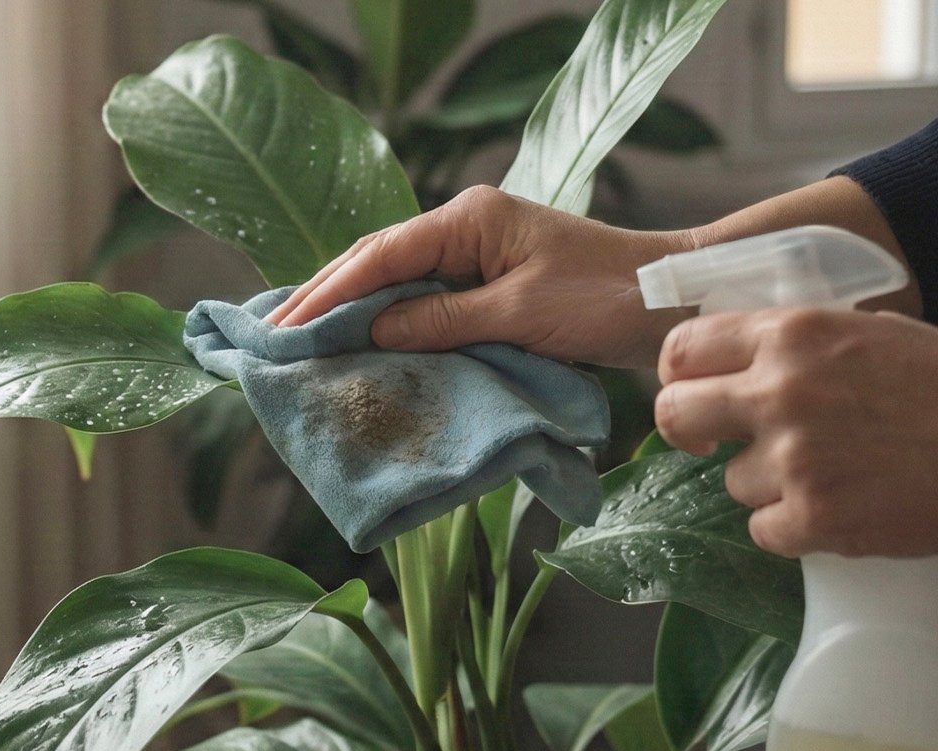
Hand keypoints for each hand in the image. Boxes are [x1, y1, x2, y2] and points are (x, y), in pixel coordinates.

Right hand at [265, 186, 693, 367]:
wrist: (672, 300)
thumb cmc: (605, 299)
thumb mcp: (518, 314)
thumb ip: (441, 321)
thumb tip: (370, 332)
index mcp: (468, 219)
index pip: (378, 256)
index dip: (327, 294)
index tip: (285, 327)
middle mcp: (464, 226)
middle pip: (374, 260)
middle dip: (321, 296)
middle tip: (271, 334)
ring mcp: (474, 251)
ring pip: (391, 278)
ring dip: (345, 308)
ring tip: (295, 337)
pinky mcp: (486, 280)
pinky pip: (419, 298)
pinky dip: (381, 319)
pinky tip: (353, 340)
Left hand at [656, 308, 937, 557]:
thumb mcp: (874, 334)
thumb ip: (802, 343)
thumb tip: (740, 357)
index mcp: (794, 334)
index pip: (683, 348)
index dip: (678, 375)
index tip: (692, 392)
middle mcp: (782, 390)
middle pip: (675, 414)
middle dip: (690, 433)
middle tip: (715, 443)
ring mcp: (795, 457)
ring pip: (731, 480)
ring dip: (768, 484)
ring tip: (830, 472)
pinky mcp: (815, 517)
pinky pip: (764, 530)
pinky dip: (795, 529)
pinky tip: (839, 508)